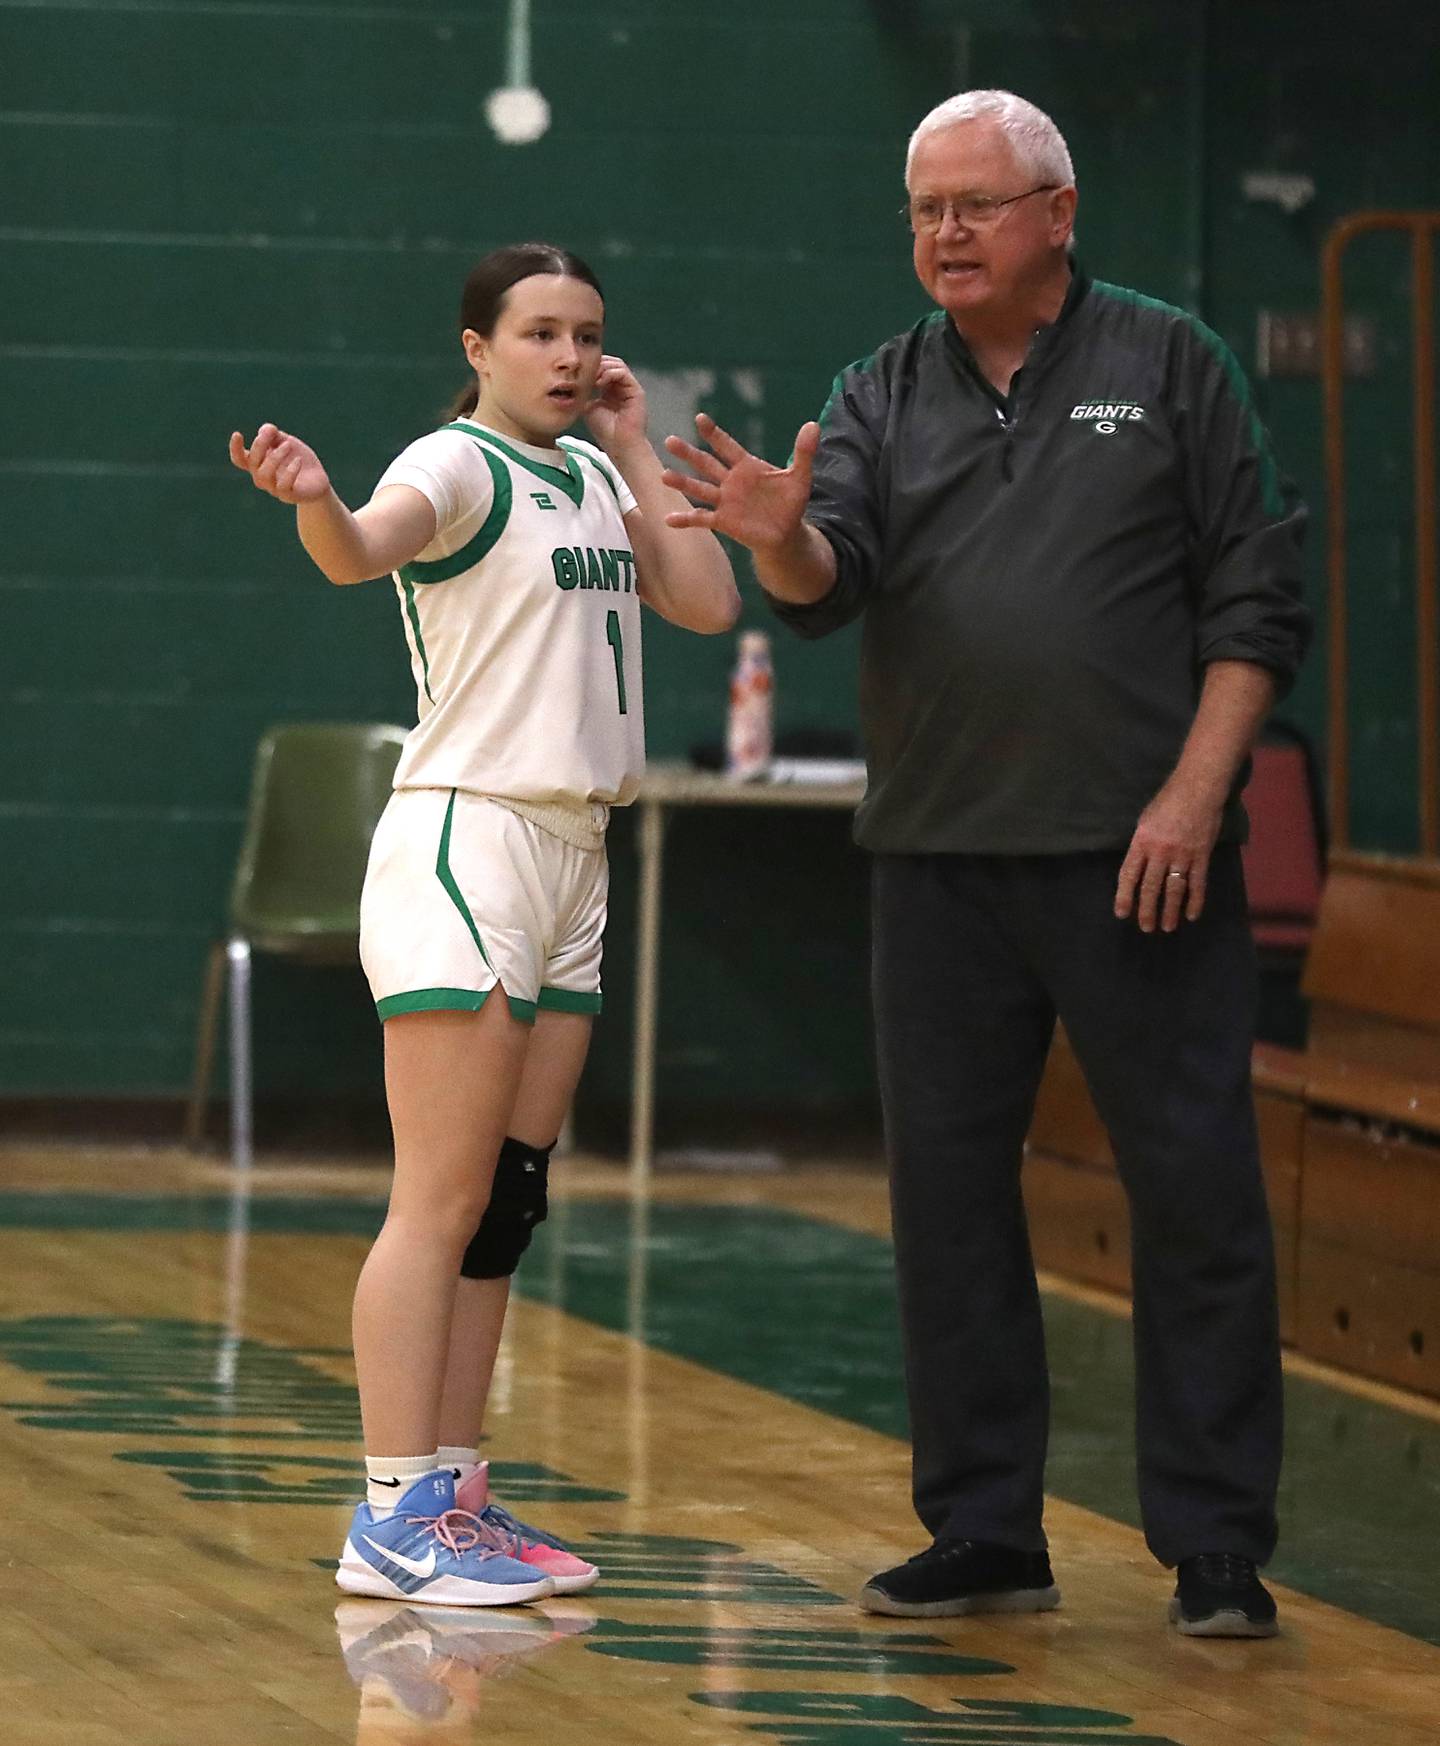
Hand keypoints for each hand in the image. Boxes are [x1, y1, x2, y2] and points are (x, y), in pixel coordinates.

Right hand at [229, 424, 330, 503]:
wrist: (318, 481)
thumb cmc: (298, 459)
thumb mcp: (286, 442)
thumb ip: (274, 435)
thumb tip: (265, 430)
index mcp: (258, 464)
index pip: (240, 459)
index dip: (235, 449)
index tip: (237, 434)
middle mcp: (262, 477)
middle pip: (253, 463)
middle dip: (261, 445)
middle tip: (275, 434)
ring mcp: (274, 489)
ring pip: (264, 475)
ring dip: (275, 457)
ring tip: (289, 445)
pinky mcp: (288, 496)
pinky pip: (283, 486)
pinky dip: (290, 471)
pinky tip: (298, 460)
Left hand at [584, 355, 647, 449]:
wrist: (619, 445)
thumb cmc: (606, 431)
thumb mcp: (589, 407)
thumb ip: (585, 392)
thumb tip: (576, 381)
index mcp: (610, 389)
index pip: (602, 368)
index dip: (590, 367)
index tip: (578, 374)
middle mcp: (621, 386)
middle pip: (610, 362)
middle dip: (596, 365)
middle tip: (584, 373)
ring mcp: (629, 387)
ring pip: (617, 364)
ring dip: (602, 368)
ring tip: (592, 379)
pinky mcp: (636, 390)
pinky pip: (623, 372)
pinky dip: (609, 373)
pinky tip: (600, 383)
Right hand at [661, 414, 819, 553]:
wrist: (786, 533)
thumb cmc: (790, 503)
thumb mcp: (799, 477)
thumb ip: (803, 452)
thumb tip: (813, 425)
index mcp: (746, 466)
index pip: (727, 446)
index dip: (714, 434)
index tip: (699, 419)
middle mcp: (730, 481)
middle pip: (706, 464)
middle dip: (688, 453)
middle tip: (669, 440)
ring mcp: (724, 501)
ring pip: (699, 489)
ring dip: (682, 482)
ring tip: (663, 475)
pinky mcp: (723, 521)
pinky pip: (701, 519)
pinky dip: (686, 519)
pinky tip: (668, 519)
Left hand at [1114, 779, 1223, 932]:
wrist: (1198, 789)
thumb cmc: (1168, 802)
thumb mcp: (1145, 821)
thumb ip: (1141, 845)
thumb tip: (1137, 868)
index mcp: (1142, 842)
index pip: (1129, 875)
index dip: (1124, 896)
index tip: (1122, 913)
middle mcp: (1160, 852)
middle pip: (1151, 887)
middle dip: (1147, 910)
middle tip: (1145, 928)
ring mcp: (1182, 855)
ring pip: (1174, 890)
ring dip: (1169, 911)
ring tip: (1166, 928)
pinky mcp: (1201, 856)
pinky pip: (1198, 883)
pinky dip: (1195, 901)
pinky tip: (1192, 915)